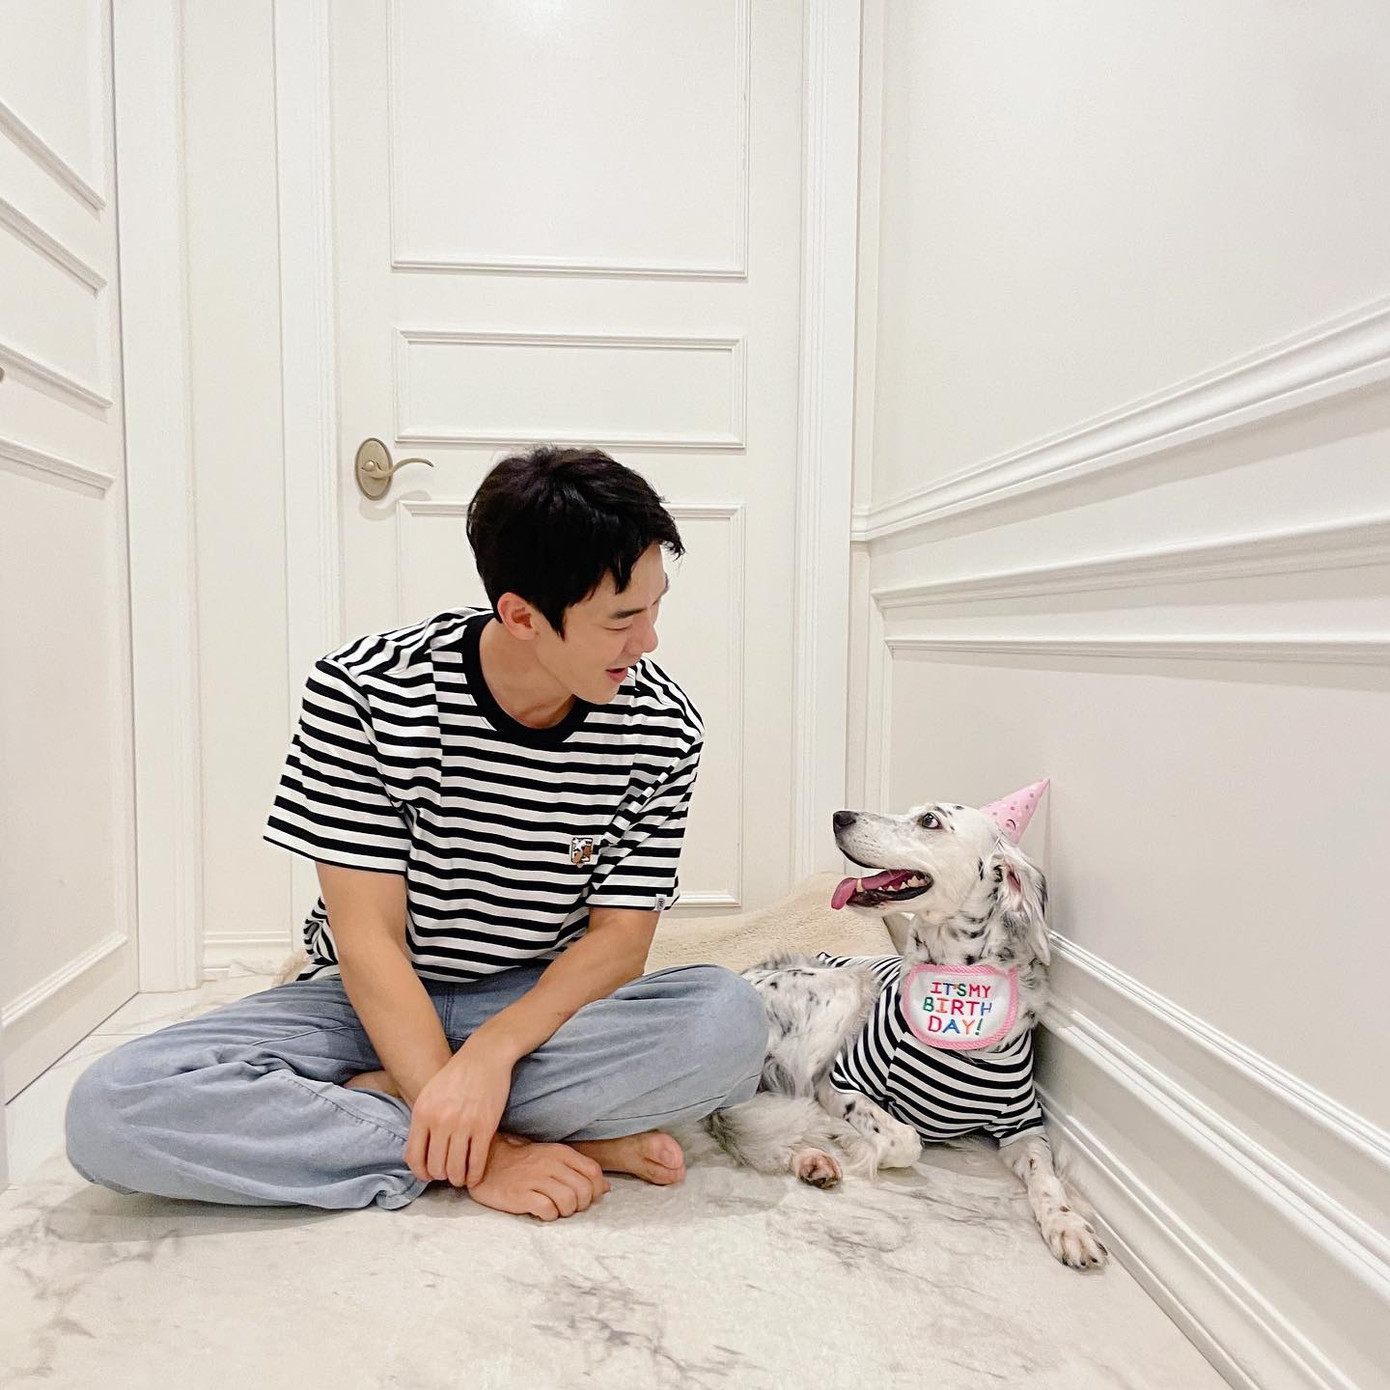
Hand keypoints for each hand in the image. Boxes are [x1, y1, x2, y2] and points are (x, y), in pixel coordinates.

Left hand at [403, 1039, 514, 1187]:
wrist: (484, 1055)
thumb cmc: (456, 1074)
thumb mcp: (429, 1093)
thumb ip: (421, 1121)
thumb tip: (417, 1152)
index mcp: (422, 1113)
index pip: (414, 1157)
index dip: (421, 1173)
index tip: (429, 1175)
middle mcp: (440, 1121)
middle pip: (435, 1167)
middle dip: (441, 1176)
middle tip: (448, 1173)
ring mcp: (463, 1125)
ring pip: (454, 1169)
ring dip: (457, 1179)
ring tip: (460, 1177)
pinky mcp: (485, 1127)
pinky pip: (477, 1162)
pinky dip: (475, 1175)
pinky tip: (475, 1176)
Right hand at [467, 1135, 610, 1220]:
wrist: (489, 1163)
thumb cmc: (525, 1163)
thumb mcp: (554, 1158)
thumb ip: (580, 1170)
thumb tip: (606, 1187)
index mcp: (560, 1153)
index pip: (593, 1171)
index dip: (596, 1189)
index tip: (586, 1197)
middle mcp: (550, 1163)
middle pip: (584, 1190)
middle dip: (581, 1204)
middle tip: (569, 1206)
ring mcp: (535, 1179)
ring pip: (568, 1201)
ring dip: (566, 1211)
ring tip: (555, 1209)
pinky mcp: (521, 1195)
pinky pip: (547, 1210)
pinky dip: (549, 1215)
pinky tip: (543, 1212)